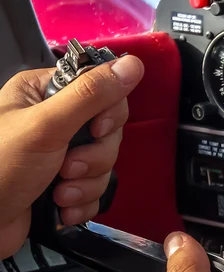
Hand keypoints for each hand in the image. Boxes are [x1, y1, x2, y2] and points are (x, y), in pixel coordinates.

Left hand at [0, 56, 143, 258]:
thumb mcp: (46, 126)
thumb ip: (91, 94)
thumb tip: (132, 64)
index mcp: (43, 93)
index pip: (101, 88)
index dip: (109, 112)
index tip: (97, 130)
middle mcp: (53, 119)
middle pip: (108, 129)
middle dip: (95, 156)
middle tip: (68, 167)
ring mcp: (59, 154)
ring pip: (104, 161)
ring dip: (87, 182)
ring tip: (60, 193)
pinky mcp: (63, 184)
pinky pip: (95, 187)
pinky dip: (83, 200)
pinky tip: (62, 207)